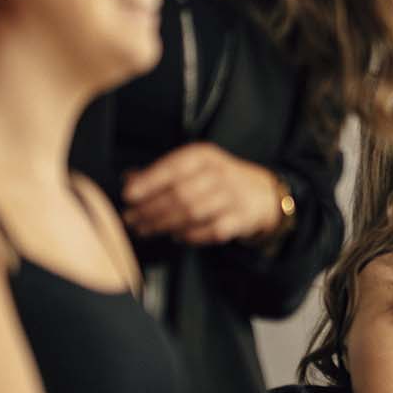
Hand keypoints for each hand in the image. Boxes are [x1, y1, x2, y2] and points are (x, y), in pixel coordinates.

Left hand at [123, 145, 288, 245]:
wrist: (262, 193)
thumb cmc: (220, 179)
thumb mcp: (194, 166)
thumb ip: (162, 172)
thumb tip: (129, 179)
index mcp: (204, 156)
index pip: (173, 167)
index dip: (148, 182)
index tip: (129, 195)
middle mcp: (219, 173)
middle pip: (180, 193)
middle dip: (151, 209)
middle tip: (132, 219)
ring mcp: (232, 197)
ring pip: (192, 213)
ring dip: (164, 224)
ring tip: (146, 229)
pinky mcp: (240, 219)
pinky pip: (210, 231)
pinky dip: (190, 235)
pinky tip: (176, 235)